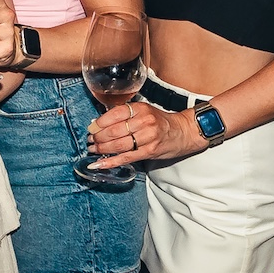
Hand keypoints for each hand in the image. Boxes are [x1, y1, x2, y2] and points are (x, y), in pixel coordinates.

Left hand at [84, 99, 205, 167]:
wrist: (183, 132)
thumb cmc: (161, 122)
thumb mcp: (143, 112)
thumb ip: (124, 116)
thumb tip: (99, 123)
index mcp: (140, 108)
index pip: (113, 115)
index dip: (98, 124)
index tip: (91, 129)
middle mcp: (143, 121)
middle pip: (113, 131)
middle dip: (98, 138)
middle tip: (90, 141)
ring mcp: (147, 137)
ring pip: (118, 145)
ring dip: (101, 149)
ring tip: (93, 150)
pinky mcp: (149, 151)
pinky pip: (125, 158)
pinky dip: (110, 162)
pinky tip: (99, 164)